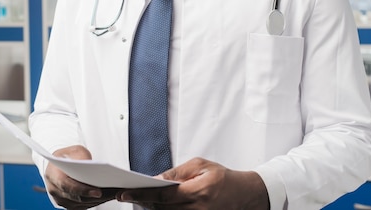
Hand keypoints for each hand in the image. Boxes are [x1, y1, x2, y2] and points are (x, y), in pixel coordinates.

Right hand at [44, 145, 119, 209]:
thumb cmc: (68, 156)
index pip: (67, 186)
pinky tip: (109, 194)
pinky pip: (85, 206)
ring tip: (115, 192)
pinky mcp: (70, 205)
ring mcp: (62, 200)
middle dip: (96, 196)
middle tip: (114, 192)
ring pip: (83, 204)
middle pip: (77, 198)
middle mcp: (54, 190)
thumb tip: (90, 166)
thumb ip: (81, 156)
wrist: (60, 164)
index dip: (83, 190)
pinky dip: (97, 201)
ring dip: (99, 200)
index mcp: (52, 175)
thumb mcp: (74, 150)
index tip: (98, 191)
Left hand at [116, 158, 269, 209]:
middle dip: (144, 201)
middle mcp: (199, 209)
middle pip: (162, 209)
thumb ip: (177, 173)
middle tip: (127, 194)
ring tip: (141, 198)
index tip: (125, 194)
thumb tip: (156, 179)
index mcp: (199, 191)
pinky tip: (156, 205)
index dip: (143, 195)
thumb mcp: (200, 165)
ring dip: (153, 208)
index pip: (164, 196)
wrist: (246, 194)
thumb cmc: (223, 177)